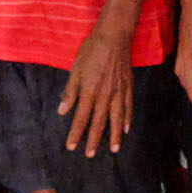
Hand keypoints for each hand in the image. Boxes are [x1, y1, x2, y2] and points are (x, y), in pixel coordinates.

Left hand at [60, 23, 136, 155]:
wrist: (114, 37)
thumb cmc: (91, 51)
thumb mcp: (75, 70)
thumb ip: (70, 92)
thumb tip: (62, 111)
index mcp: (89, 91)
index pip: (81, 118)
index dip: (76, 133)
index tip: (71, 146)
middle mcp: (104, 96)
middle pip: (99, 122)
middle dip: (93, 140)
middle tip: (90, 154)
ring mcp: (118, 92)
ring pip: (116, 119)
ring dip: (113, 135)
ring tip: (113, 149)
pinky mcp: (128, 87)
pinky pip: (128, 107)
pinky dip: (127, 120)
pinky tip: (126, 129)